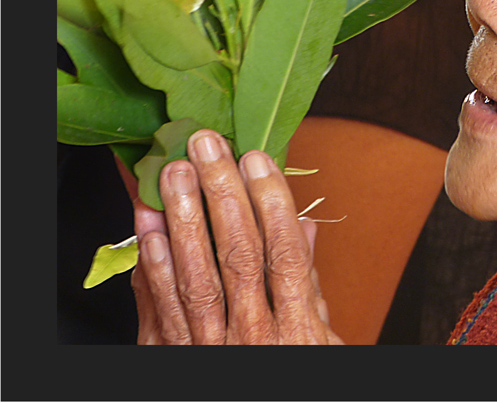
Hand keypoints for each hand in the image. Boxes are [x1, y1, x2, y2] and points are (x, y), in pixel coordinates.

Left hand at [131, 129, 342, 343]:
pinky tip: (148, 227)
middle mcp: (251, 338)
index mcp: (295, 331)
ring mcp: (208, 350)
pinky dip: (150, 264)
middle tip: (209, 145)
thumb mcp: (321, 341)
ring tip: (175, 171)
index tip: (258, 159)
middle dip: (223, 194)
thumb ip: (310, 284)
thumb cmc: (292, 378)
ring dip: (183, 218)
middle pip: (238, 255)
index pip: (285, 254)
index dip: (271, 202)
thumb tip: (305, 224)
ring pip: (194, 276)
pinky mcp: (171, 359)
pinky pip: (158, 309)